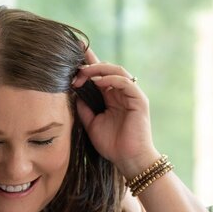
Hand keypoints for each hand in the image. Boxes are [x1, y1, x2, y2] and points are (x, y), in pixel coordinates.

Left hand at [72, 49, 159, 178]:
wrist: (128, 160)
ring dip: (99, 70)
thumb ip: (84, 107)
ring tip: (83, 73)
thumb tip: (73, 92)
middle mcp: (121, 93)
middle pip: (107, 68)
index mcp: (111, 97)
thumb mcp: (91, 123)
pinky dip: (112, 79)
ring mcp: (131, 95)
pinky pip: (126, 83)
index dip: (88, 62)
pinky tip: (98, 83)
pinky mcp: (139, 100)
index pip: (99, 74)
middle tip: (74, 69)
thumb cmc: (112, 144)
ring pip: (117, 71)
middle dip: (89, 65)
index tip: (73, 51)